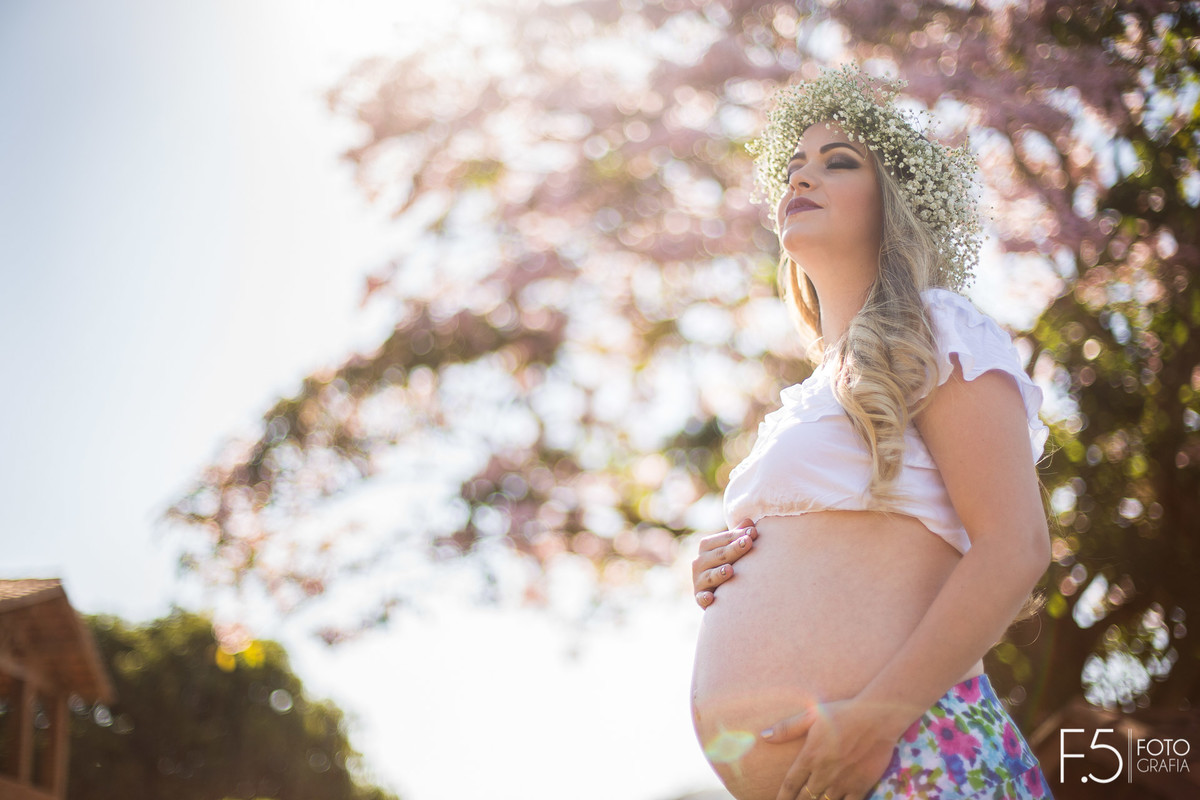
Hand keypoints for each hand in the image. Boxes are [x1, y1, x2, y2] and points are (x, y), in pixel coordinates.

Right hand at [691, 518, 756, 608]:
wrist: (716, 591)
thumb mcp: (731, 548)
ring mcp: (699, 580)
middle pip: (719, 555)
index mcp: (706, 546)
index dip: (737, 535)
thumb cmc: (727, 563)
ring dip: (719, 573)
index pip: (722, 539)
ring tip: (730, 570)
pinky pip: (701, 597)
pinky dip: (704, 598)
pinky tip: (711, 598)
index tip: (753, 532)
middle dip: (734, 549)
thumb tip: (749, 521)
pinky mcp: (699, 597)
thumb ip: (738, 535)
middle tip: (748, 543)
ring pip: (710, 576)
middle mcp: (699, 562)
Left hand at [759, 696, 905, 799]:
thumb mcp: (812, 715)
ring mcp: (842, 782)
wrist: (877, 718)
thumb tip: (764, 735)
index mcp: (810, 757)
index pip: (790, 784)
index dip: (782, 797)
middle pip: (805, 798)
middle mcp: (824, 773)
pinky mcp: (860, 786)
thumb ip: (787, 728)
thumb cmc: (843, 713)